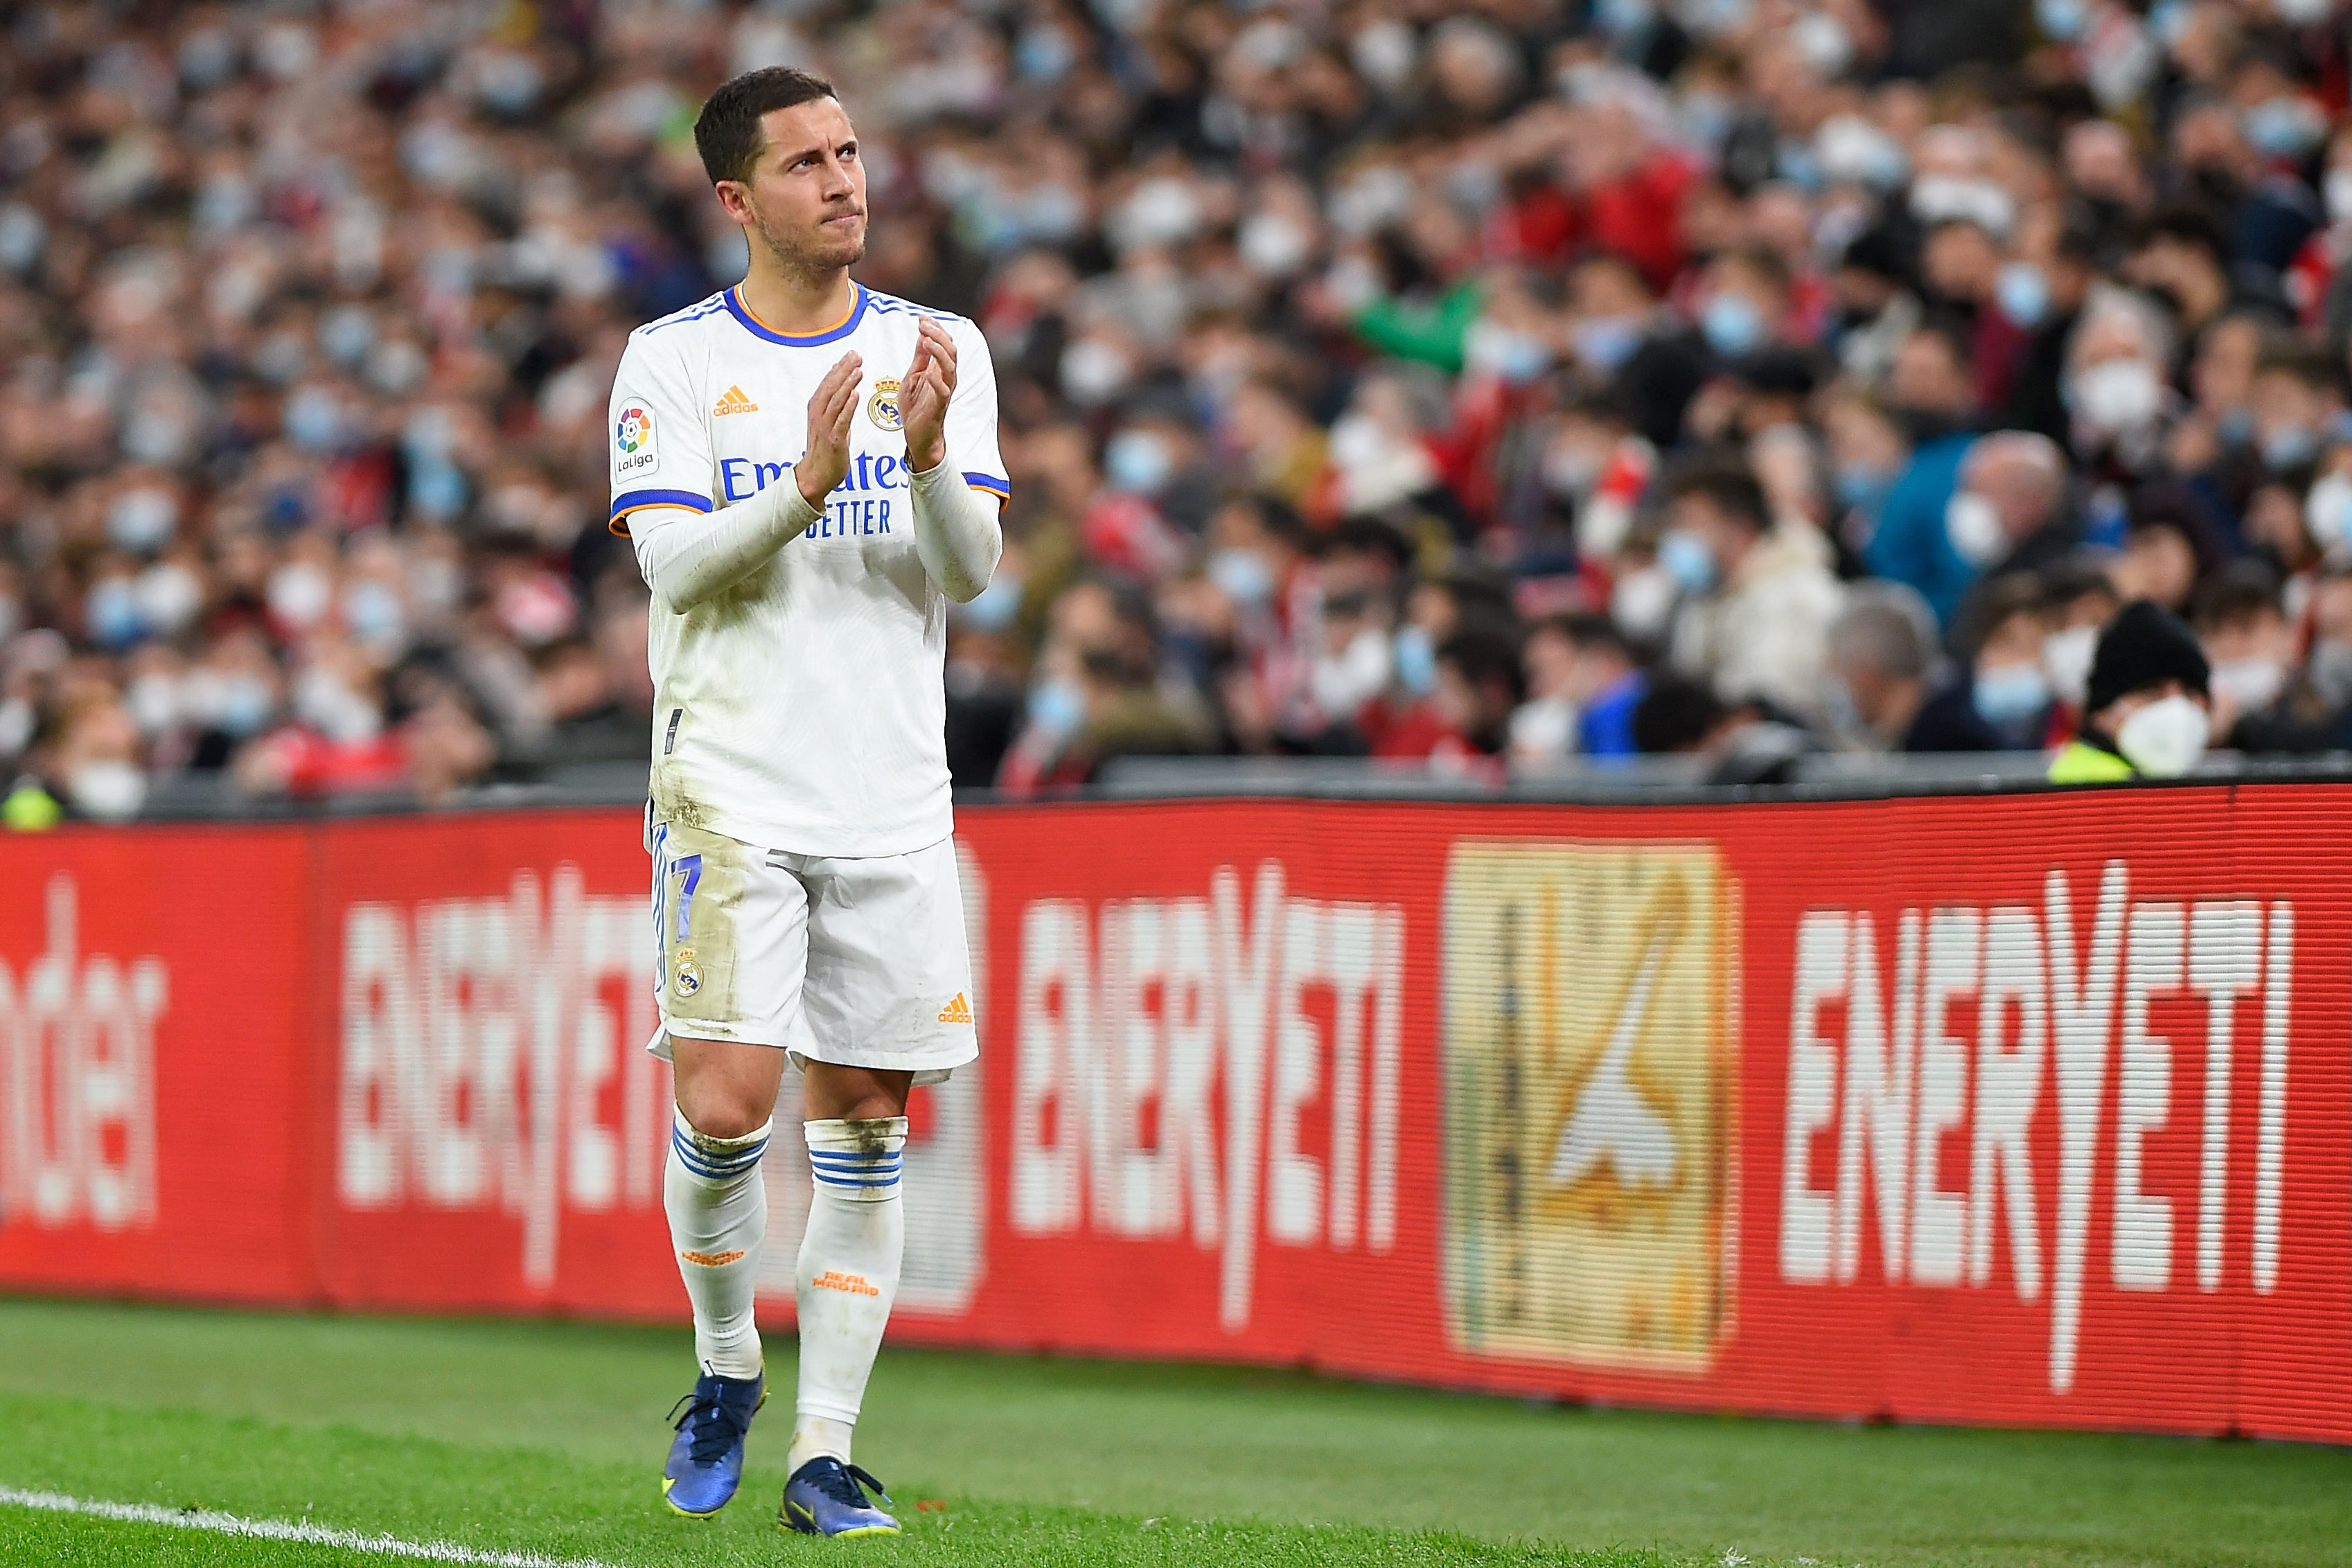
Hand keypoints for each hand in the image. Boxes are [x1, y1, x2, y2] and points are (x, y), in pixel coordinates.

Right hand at [795, 351, 861, 507]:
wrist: (815, 477)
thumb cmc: (824, 450)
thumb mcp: (829, 422)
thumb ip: (836, 404)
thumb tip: (844, 385)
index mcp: (817, 409)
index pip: (828, 383)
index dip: (840, 367)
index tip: (851, 354)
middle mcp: (818, 414)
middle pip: (831, 387)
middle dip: (844, 369)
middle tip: (856, 355)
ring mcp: (825, 427)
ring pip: (835, 400)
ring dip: (847, 383)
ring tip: (858, 369)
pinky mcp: (833, 440)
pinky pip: (841, 420)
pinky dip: (848, 406)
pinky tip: (856, 394)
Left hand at [900, 319, 955, 472]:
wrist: (917, 436)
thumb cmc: (916, 407)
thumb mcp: (913, 376)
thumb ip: (919, 357)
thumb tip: (922, 333)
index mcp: (939, 369)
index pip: (945, 342)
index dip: (935, 328)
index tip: (921, 317)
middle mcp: (946, 378)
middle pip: (951, 350)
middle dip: (938, 334)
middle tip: (923, 324)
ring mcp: (944, 391)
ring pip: (950, 367)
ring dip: (938, 351)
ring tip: (925, 339)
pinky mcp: (939, 406)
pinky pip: (943, 391)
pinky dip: (937, 380)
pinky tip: (928, 371)